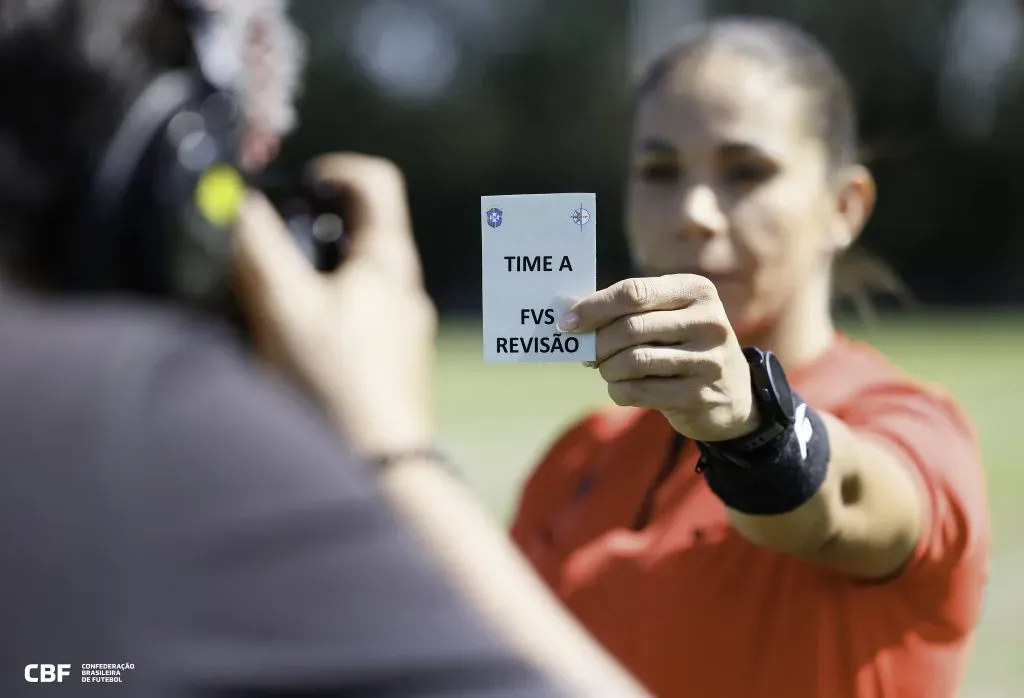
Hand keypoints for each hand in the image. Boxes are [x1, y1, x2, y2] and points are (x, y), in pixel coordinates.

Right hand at [232, 153, 436, 455]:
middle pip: (358, 233)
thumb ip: (257, 247)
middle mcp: (405, 290)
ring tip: (271, 315)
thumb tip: (237, 203)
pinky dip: (320, 322)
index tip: (298, 189)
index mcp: (388, 261)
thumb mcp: (283, 305)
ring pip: (353, 283)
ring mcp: (403, 331)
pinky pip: (354, 324)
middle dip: (308, 237)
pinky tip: (292, 355)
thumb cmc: (337, 385)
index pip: (377, 182)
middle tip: (267, 262)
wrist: (381, 467)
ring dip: (309, 284)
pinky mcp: (392, 368)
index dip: (334, 170)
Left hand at [560, 276, 759, 442]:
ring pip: (633, 361)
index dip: (594, 308)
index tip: (567, 323)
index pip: (634, 292)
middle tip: (587, 353)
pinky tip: (620, 387)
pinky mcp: (700, 395)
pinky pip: (640, 391)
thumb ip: (629, 312)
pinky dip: (619, 390)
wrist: (734, 393)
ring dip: (608, 368)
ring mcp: (708, 360)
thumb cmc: (684, 346)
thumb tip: (572, 319)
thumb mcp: (668, 317)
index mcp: (696, 290)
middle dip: (598, 342)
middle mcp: (708, 321)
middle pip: (630, 327)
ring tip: (606, 369)